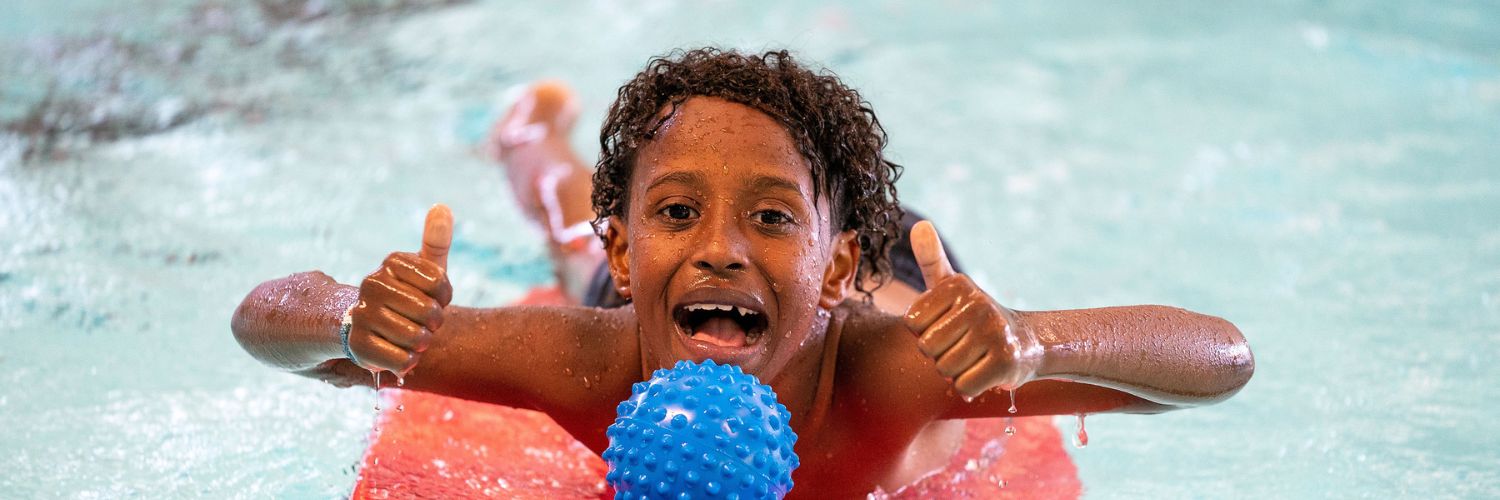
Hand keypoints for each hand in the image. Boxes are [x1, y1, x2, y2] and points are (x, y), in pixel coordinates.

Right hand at [347, 204, 454, 375]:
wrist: (370, 328)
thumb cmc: (410, 296)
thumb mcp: (426, 270)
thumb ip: (436, 241)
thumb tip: (442, 207)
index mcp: (392, 262)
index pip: (440, 284)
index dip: (443, 297)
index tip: (432, 297)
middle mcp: (372, 283)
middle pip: (430, 313)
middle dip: (434, 324)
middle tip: (421, 321)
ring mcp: (362, 314)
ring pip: (417, 338)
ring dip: (421, 344)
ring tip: (409, 336)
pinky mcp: (357, 345)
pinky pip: (402, 360)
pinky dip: (408, 362)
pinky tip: (398, 352)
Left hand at [903, 221, 1040, 399]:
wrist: (1027, 343)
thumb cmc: (976, 317)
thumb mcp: (951, 287)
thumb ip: (931, 259)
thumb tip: (920, 225)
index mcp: (957, 285)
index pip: (912, 324)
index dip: (925, 332)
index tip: (948, 325)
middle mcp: (977, 304)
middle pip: (927, 348)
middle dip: (940, 354)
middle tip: (963, 345)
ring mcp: (994, 332)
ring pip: (944, 369)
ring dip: (955, 372)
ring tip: (974, 358)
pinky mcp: (1006, 362)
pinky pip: (964, 387)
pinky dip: (970, 388)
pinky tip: (984, 373)